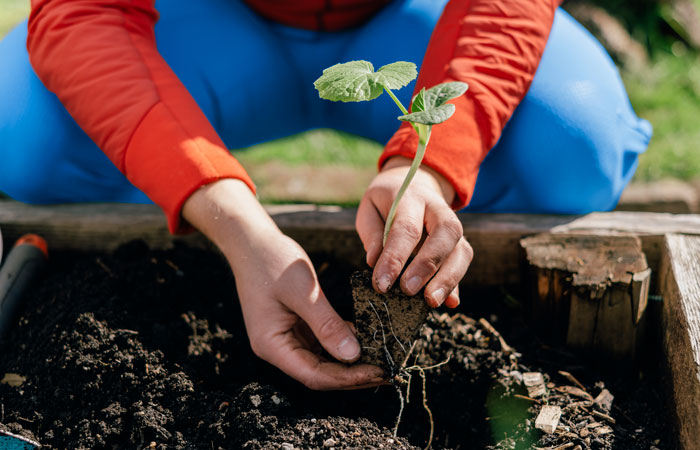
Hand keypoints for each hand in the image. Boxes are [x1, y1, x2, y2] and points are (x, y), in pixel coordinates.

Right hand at [183, 179, 383, 389]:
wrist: (253, 240)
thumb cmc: (272, 261)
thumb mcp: (303, 292)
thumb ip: (327, 324)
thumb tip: (353, 355)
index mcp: (272, 345)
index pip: (314, 375)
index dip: (347, 379)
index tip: (378, 371)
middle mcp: (278, 348)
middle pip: (320, 373)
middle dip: (354, 375)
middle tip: (389, 371)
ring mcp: (287, 338)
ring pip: (324, 360)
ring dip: (352, 362)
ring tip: (383, 360)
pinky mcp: (297, 326)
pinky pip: (323, 343)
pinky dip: (344, 343)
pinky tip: (367, 340)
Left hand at [356, 157, 472, 307]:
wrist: (414, 185)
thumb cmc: (386, 203)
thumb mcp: (369, 208)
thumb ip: (372, 233)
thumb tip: (374, 262)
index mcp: (411, 197)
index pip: (406, 228)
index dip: (394, 257)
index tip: (382, 284)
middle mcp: (438, 209)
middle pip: (445, 234)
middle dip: (428, 265)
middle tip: (408, 291)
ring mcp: (453, 226)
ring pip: (461, 250)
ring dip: (448, 279)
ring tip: (431, 302)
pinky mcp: (459, 243)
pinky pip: (463, 263)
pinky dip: (457, 284)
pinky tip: (450, 303)